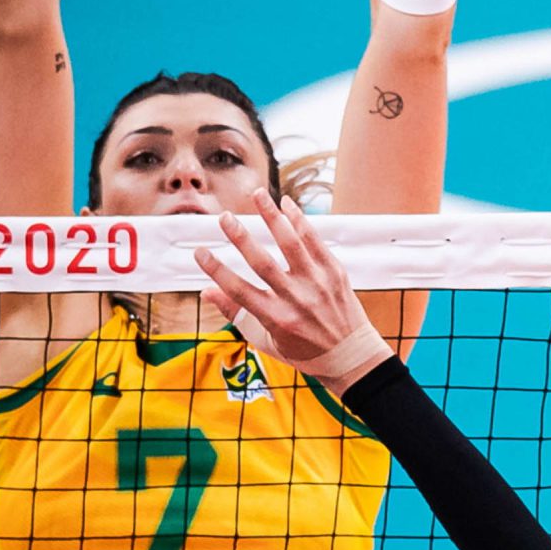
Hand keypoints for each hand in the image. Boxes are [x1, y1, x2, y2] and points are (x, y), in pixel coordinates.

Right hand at [192, 192, 391, 387]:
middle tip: (224, 217)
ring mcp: (318, 284)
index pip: (239, 291)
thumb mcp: (266, 341)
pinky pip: (315, 242)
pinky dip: (301, 222)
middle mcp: (297, 300)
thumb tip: (206, 292)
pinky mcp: (335, 272)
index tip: (198, 252)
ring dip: (273, 217)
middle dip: (241, 238)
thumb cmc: (304, 350)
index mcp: (276, 319)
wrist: (351, 354)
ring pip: (291, 244)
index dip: (216, 271)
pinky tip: (287, 205)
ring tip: (258, 195)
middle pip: (263, 263)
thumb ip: (237, 314)